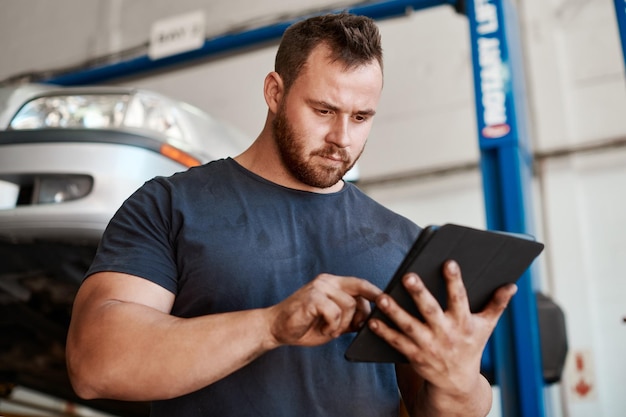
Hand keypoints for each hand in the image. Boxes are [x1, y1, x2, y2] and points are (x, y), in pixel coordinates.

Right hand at [267, 274, 381, 346]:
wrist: (276, 328)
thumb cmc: (305, 325)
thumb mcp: (334, 322)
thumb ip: (350, 317)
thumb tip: (373, 319)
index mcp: (332, 283)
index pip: (360, 283)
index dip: (375, 292)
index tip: (388, 301)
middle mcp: (326, 281)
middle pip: (358, 297)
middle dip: (357, 317)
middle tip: (345, 329)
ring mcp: (318, 288)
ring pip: (348, 306)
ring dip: (341, 325)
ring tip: (328, 329)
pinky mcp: (312, 298)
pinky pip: (334, 313)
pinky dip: (331, 326)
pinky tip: (322, 329)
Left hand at [368, 260, 516, 394]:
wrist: (457, 383)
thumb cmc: (471, 346)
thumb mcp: (486, 326)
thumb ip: (496, 304)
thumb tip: (512, 284)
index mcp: (464, 323)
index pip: (459, 298)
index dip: (455, 281)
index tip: (449, 262)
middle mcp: (446, 334)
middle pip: (431, 311)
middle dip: (419, 294)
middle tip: (408, 275)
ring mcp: (428, 345)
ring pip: (409, 326)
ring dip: (394, 312)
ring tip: (382, 297)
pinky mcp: (414, 355)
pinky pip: (396, 342)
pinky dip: (384, 332)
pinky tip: (372, 321)